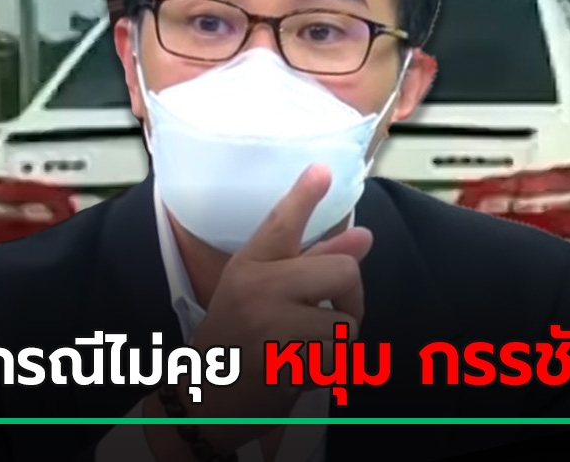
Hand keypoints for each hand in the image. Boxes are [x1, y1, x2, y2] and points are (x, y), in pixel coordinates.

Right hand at [145, 165, 372, 455]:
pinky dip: (327, 372)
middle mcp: (257, 287)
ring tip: (302, 350)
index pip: (280, 222)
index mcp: (250, 265)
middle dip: (351, 300)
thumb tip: (364, 237)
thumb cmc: (240, 341)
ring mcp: (269, 323)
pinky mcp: (282, 360)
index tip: (321, 169)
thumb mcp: (265, 294)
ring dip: (335, 344)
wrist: (204, 400)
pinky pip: (338, 359)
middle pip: (344, 273)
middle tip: (328, 317)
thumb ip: (314, 263)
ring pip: (346, 323)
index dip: (303, 195)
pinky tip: (297, 372)